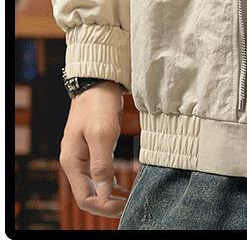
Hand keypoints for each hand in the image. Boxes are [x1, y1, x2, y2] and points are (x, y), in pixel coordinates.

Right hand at [59, 81, 129, 219]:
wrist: (98, 82)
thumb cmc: (99, 106)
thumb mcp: (102, 134)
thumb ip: (101, 165)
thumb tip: (104, 194)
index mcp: (72, 162)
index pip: (84, 197)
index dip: (104, 206)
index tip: (125, 207)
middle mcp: (74, 162)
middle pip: (89, 194)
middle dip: (108, 203)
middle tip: (131, 205)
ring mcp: (83, 155)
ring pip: (95, 185)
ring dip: (110, 195)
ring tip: (129, 199)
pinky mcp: (92, 149)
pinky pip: (99, 173)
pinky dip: (110, 182)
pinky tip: (124, 185)